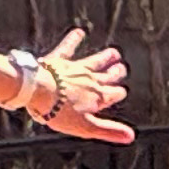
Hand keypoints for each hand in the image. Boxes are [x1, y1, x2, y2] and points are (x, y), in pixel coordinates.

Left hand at [15, 29, 134, 145]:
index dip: (118, 93)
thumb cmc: (59, 111)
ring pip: (94, 61)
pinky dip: (74, 39)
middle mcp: (90, 81)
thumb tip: (131, 137)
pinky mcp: (60, 61)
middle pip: (106, 76)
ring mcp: (75, 69)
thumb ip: (108, 131)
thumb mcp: (86, 127)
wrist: (38, 91)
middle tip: (122, 68)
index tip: (121, 91)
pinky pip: (68, 48)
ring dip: (105, 57)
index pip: (113, 94)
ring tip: (114, 52)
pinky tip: (79, 32)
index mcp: (97, 97)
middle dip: (115, 73)